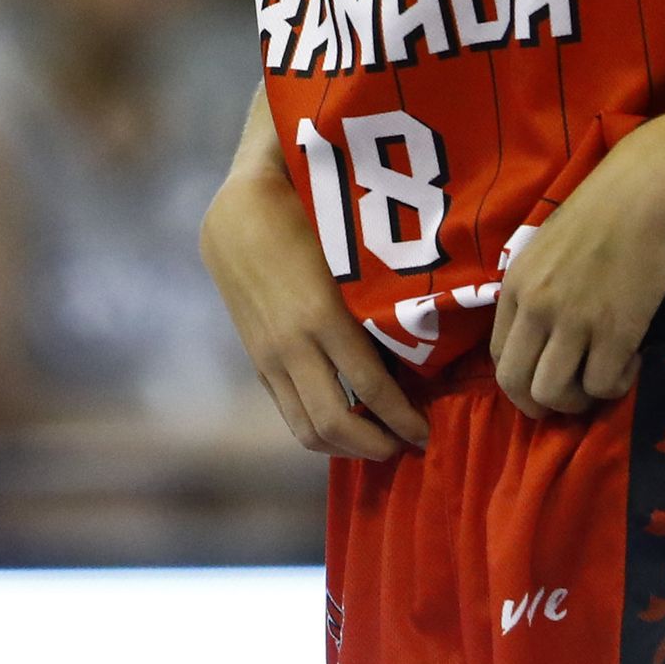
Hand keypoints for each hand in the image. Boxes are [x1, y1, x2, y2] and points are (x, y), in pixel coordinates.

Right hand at [200, 175, 430, 460]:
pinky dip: (320, 432)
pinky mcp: (257, 363)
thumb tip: (419, 340)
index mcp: (323, 315)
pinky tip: (345, 426)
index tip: (427, 432)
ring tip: (379, 444)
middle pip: (335, 424)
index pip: (371, 387)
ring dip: (346, 448)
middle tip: (408, 445)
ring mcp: (270, 359)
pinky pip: (289, 413)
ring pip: (306, 430)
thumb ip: (375, 296)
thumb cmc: (307, 218)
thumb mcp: (347, 255)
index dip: (402, 419)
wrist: (237, 215)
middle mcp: (293, 346)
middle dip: (375, 446)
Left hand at [489, 129, 664, 418]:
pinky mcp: (616, 331)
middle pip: (516, 386)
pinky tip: (631, 360)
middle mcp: (536, 307)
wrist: (646, 190)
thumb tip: (541, 330)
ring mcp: (574, 321)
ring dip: (579, 400)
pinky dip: (616, 385)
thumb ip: (537, 288)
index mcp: (517, 285)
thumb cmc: (603, 208)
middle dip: (541, 406)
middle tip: (571, 397)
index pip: (498, 357)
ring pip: (555, 395)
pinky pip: (603, 386)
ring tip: (602, 377)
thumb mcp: (547, 247)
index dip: (521, 381)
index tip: (547, 378)